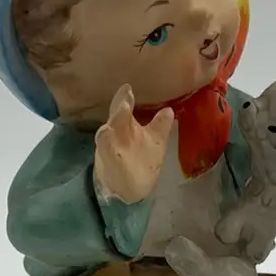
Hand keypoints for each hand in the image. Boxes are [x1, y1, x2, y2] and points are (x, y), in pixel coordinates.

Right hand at [94, 85, 174, 203]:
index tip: (127, 86)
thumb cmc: (141, 160)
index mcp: (126, 126)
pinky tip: (107, 144)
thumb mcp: (154, 141)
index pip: (124, 108)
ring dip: (109, 130)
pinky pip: (106, 157)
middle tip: (125, 98)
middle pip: (116, 118)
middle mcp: (117, 133)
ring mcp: (111, 148)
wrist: (131, 188)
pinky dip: (107, 151)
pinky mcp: (109, 164)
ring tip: (112, 123)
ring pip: (106, 136)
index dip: (124, 97)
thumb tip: (169, 109)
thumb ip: (160, 125)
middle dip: (119, 108)